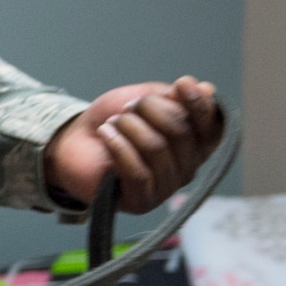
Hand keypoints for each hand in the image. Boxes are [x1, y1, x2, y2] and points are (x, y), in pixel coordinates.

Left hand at [44, 77, 223, 214]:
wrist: (74, 141)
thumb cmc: (113, 120)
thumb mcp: (143, 97)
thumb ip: (174, 97)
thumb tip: (207, 90)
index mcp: (194, 144)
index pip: (212, 127)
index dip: (199, 105)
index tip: (182, 84)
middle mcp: (188, 168)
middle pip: (180, 132)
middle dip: (149, 109)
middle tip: (126, 108)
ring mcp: (167, 187)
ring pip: (156, 148)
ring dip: (128, 126)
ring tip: (112, 124)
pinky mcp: (142, 201)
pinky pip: (138, 171)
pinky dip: (118, 146)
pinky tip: (105, 134)